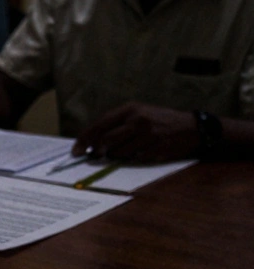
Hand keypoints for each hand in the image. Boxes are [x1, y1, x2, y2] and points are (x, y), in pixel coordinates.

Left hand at [74, 102, 199, 161]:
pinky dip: (131, 159)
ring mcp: (147, 136)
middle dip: (97, 151)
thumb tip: (92, 141)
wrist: (192, 128)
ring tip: (125, 150)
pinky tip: (139, 153)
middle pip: (106, 141)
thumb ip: (116, 124)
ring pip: (118, 152)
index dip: (85, 139)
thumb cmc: (160, 120)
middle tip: (95, 156)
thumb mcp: (138, 113)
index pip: (99, 125)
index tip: (76, 150)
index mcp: (130, 109)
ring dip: (115, 156)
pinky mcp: (156, 149)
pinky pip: (134, 159)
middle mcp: (138, 120)